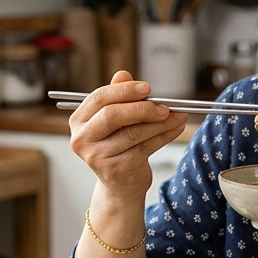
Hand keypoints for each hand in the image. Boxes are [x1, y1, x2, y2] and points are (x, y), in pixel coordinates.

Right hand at [69, 71, 188, 200]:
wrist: (120, 184)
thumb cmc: (118, 145)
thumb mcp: (116, 120)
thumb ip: (118, 97)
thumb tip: (123, 74)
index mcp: (79, 121)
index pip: (99, 98)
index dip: (124, 91)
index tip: (148, 88)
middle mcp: (82, 139)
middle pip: (112, 115)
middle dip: (142, 108)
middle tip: (165, 106)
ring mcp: (97, 157)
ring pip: (133, 133)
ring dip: (160, 123)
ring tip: (179, 115)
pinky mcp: (116, 170)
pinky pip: (145, 147)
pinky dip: (164, 136)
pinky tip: (176, 128)